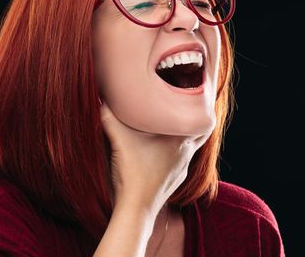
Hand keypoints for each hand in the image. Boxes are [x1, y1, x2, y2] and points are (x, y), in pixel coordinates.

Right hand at [99, 98, 197, 212]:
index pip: (205, 119)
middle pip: (202, 132)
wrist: (134, 210)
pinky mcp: (174, 180)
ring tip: (171, 125)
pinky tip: (160, 150)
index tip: (196, 93)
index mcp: (179, 139)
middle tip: (185, 107)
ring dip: (184, 136)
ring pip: (191, 147)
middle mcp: (186, 153)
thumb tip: (99, 98)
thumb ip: (108, 116)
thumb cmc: (131, 173)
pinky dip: (175, 152)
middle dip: (195, 119)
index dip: (203, 105)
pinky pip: (181, 161)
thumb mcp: (118, 139)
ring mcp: (181, 168)